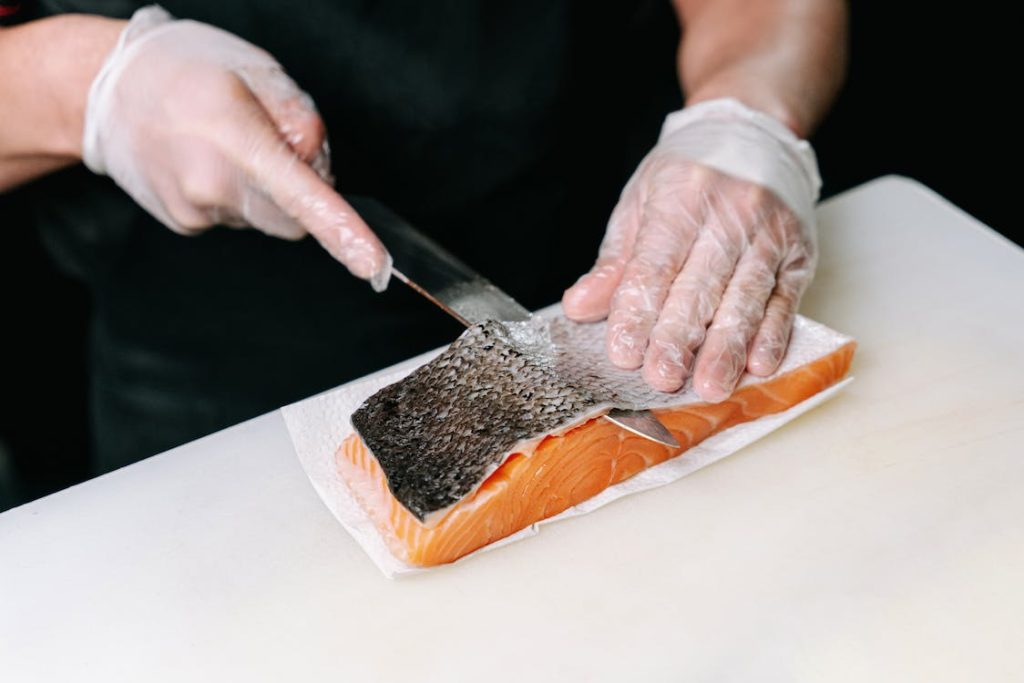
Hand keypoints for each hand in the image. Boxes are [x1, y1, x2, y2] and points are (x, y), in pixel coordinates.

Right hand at [82, 6, 389, 289]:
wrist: (102, 90)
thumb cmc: (181, 69)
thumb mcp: (255, 70)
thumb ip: (299, 118)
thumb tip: (318, 165)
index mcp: (233, 138)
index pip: (301, 197)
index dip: (343, 232)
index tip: (373, 264)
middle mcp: (210, 184)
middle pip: (294, 219)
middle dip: (302, 194)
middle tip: (274, 145)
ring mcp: (195, 211)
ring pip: (265, 218)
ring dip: (265, 191)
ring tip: (228, 145)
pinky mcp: (186, 224)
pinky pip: (236, 218)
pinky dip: (237, 195)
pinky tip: (209, 162)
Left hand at [562, 99, 818, 401]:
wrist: (754, 132)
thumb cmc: (688, 175)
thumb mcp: (640, 203)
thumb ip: (615, 262)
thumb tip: (580, 307)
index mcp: (681, 196)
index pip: (655, 264)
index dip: (638, 311)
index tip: (623, 351)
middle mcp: (730, 213)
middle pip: (700, 286)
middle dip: (679, 337)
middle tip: (662, 378)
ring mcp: (769, 234)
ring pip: (745, 298)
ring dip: (726, 347)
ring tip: (710, 385)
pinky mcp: (798, 253)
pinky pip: (785, 299)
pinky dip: (772, 335)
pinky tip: (757, 364)